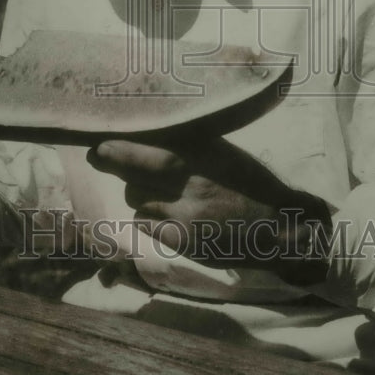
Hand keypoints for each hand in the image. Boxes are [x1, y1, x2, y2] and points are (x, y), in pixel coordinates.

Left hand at [87, 137, 330, 281]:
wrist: (277, 226)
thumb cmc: (247, 184)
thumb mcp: (221, 153)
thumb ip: (185, 146)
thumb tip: (141, 136)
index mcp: (202, 151)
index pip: (149, 143)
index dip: (118, 143)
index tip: (99, 138)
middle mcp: (190, 177)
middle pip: (132, 167)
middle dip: (110, 159)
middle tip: (97, 155)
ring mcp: (184, 210)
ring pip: (136, 198)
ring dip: (141, 195)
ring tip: (162, 194)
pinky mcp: (182, 238)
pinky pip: (147, 223)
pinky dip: (151, 219)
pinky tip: (170, 217)